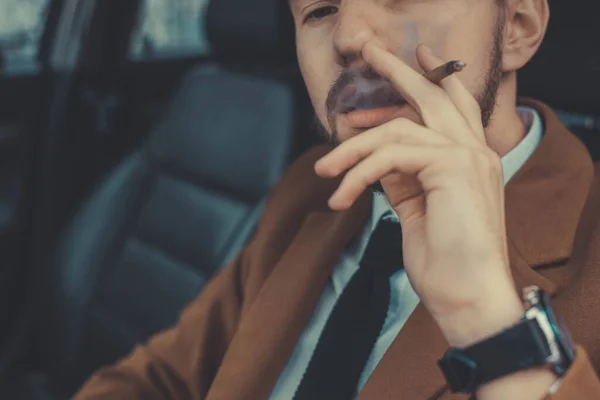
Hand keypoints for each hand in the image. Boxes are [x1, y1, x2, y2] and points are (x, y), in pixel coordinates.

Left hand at [315, 43, 522, 345]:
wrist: (467, 296)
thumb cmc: (445, 261)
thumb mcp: (417, 210)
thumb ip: (402, 177)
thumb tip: (373, 159)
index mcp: (470, 159)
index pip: (450, 107)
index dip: (423, 85)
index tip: (397, 71)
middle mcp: (474, 150)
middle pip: (433, 95)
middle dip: (399, 70)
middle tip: (369, 51)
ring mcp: (467, 155)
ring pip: (397, 129)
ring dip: (353, 149)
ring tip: (325, 170)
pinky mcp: (453, 167)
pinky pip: (390, 156)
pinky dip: (358, 174)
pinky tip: (342, 198)